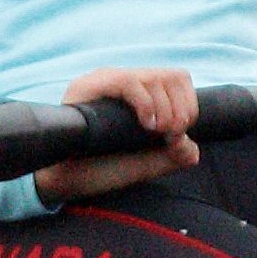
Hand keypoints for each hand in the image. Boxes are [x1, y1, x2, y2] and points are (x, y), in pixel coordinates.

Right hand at [34, 66, 201, 206]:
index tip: (179, 133)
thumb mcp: (146, 163)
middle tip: (169, 135)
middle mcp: (122, 82)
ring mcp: (104, 80)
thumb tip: (191, 147)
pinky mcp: (88, 85)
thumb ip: (172, 155)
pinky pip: (127, 81)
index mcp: (138, 94)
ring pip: (153, 77)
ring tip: (155, 132)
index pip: (177, 78)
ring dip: (165, 108)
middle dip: (180, 109)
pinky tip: (147, 124)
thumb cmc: (102, 169)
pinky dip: (145, 102)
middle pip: (171, 76)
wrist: (65, 181)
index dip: (188, 104)